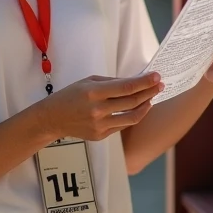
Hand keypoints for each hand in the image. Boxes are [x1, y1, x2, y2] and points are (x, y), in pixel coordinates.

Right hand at [37, 74, 162, 141]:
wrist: (53, 119)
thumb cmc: (70, 95)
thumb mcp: (88, 81)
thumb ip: (112, 82)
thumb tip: (134, 81)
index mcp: (94, 92)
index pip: (126, 87)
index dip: (144, 82)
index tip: (156, 76)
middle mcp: (98, 110)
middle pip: (132, 102)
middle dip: (149, 92)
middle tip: (160, 85)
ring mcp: (100, 125)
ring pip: (132, 117)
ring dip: (146, 106)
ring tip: (152, 97)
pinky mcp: (101, 135)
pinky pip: (122, 125)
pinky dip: (133, 115)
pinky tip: (138, 108)